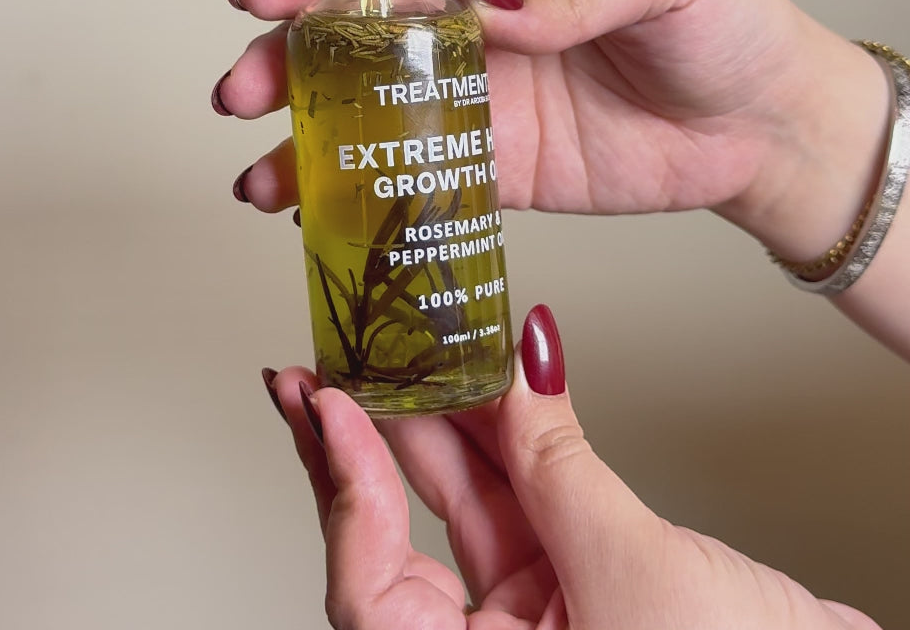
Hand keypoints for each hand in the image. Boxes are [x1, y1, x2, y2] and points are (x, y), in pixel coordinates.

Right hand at [216, 0, 887, 261]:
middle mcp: (482, 21)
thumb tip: (492, 5)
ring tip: (264, 174)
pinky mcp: (498, 163)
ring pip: (374, 108)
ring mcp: (483, 94)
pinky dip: (362, 190)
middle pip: (363, 33)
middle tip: (244, 89)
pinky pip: (417, 174)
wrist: (767, 125)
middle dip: (291, 58)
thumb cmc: (729, 20)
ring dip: (309, 135)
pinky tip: (316, 209)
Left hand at [264, 305, 881, 629]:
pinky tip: (501, 376)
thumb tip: (519, 369)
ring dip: (444, 421)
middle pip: (401, 537)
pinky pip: (528, 497)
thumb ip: (559, 465)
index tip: (324, 404)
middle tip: (329, 368)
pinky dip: (518, 435)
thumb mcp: (627, 571)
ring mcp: (537, 616)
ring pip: (468, 504)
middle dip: (365, 444)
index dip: (341, 486)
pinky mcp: (579, 579)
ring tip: (407, 349)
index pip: (368, 585)